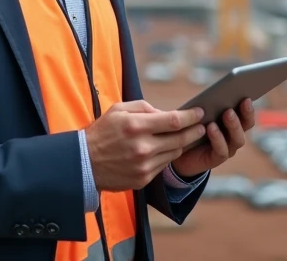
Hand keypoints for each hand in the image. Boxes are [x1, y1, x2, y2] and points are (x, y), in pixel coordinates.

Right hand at [85, 100, 206, 190]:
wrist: (84, 163)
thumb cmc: (102, 132)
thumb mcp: (118, 110)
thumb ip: (144, 108)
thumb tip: (166, 113)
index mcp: (136, 126)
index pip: (173, 121)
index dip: (191, 117)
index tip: (200, 112)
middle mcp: (142, 147)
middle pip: (179, 139)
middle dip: (195, 131)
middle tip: (202, 126)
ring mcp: (143, 166)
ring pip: (174, 153)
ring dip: (181, 144)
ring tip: (184, 136)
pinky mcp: (143, 179)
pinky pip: (163, 165)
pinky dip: (166, 156)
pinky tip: (165, 149)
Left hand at [169, 98, 255, 179]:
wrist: (178, 152)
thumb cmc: (192, 127)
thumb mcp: (200, 114)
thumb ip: (209, 106)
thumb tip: (215, 92)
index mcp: (233, 122)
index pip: (246, 115)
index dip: (249, 108)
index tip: (247, 97)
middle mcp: (234, 136)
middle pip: (246, 126)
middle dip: (244, 114)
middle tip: (237, 103)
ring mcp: (227, 148)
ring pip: (237, 139)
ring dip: (233, 125)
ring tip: (227, 114)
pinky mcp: (216, 158)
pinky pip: (222, 150)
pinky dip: (218, 138)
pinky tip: (211, 128)